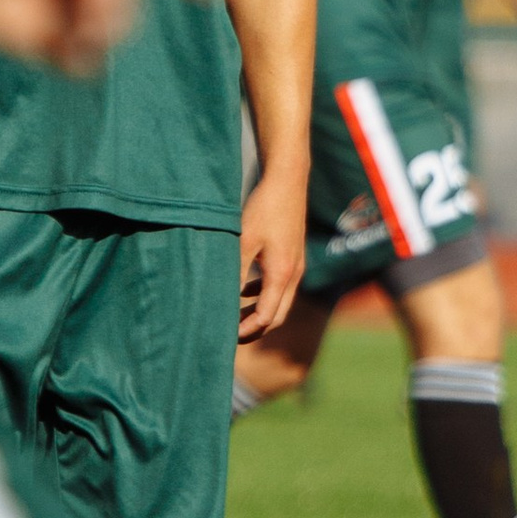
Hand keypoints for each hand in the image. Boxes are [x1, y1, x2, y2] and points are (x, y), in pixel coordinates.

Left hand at [238, 161, 307, 340]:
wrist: (287, 181)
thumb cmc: (264, 208)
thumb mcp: (243, 241)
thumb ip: (234, 272)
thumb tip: (221, 299)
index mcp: (282, 274)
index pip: (266, 317)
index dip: (247, 330)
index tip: (225, 336)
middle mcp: (293, 274)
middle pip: (277, 315)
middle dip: (255, 329)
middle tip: (230, 336)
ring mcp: (296, 266)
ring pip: (279, 302)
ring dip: (259, 313)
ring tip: (234, 319)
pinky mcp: (293, 256)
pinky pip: (280, 287)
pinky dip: (263, 295)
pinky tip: (243, 291)